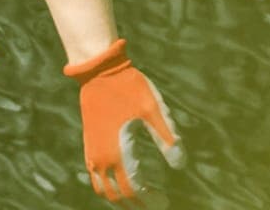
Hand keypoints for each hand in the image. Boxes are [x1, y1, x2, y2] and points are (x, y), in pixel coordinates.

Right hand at [64, 38, 182, 200]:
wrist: (99, 72)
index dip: (150, 198)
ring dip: (121, 199)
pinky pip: (96, 177)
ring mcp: (92, 153)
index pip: (135, 187)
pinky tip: (123, 181)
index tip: (164, 202)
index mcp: (119, 152)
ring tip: (140, 199)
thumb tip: (181, 164)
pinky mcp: (89, 146)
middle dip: (137, 203)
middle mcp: (101, 158)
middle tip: (156, 204)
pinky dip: (109, 187)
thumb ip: (167, 139)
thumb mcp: (154, 110)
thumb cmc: (130, 88)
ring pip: (103, 189)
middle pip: (117, 194)